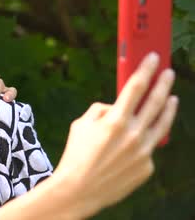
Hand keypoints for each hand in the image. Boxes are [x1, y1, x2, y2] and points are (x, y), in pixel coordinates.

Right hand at [53, 53, 177, 217]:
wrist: (78, 190)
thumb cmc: (76, 154)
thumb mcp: (81, 124)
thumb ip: (101, 110)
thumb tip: (115, 106)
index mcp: (115, 120)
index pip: (136, 86)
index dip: (146, 69)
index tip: (154, 57)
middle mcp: (133, 134)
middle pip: (156, 102)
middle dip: (163, 83)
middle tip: (169, 72)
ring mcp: (143, 152)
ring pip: (163, 124)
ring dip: (169, 108)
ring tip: (172, 97)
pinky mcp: (147, 167)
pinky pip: (148, 148)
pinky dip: (142, 141)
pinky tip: (134, 143)